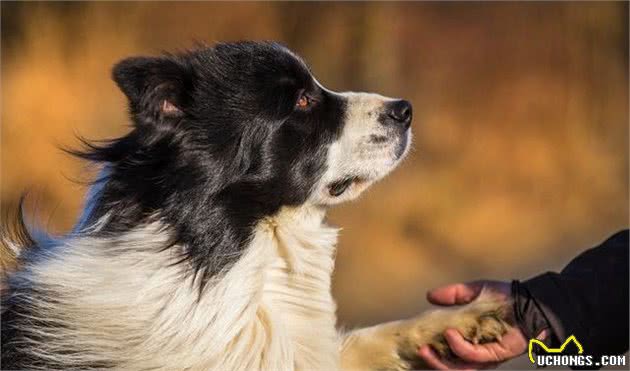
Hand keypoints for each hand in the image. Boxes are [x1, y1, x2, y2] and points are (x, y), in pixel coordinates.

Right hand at [417, 281, 545, 369]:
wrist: (531, 301)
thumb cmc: (505, 297)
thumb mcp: (473, 292)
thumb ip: (453, 295)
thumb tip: (429, 296)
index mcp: (470, 340)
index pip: (447, 353)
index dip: (432, 351)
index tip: (417, 340)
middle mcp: (477, 353)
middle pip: (450, 366)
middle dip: (432, 362)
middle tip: (420, 349)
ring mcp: (486, 357)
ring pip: (459, 368)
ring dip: (440, 362)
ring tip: (427, 348)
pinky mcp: (495, 355)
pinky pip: (473, 357)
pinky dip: (459, 347)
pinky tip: (449, 333)